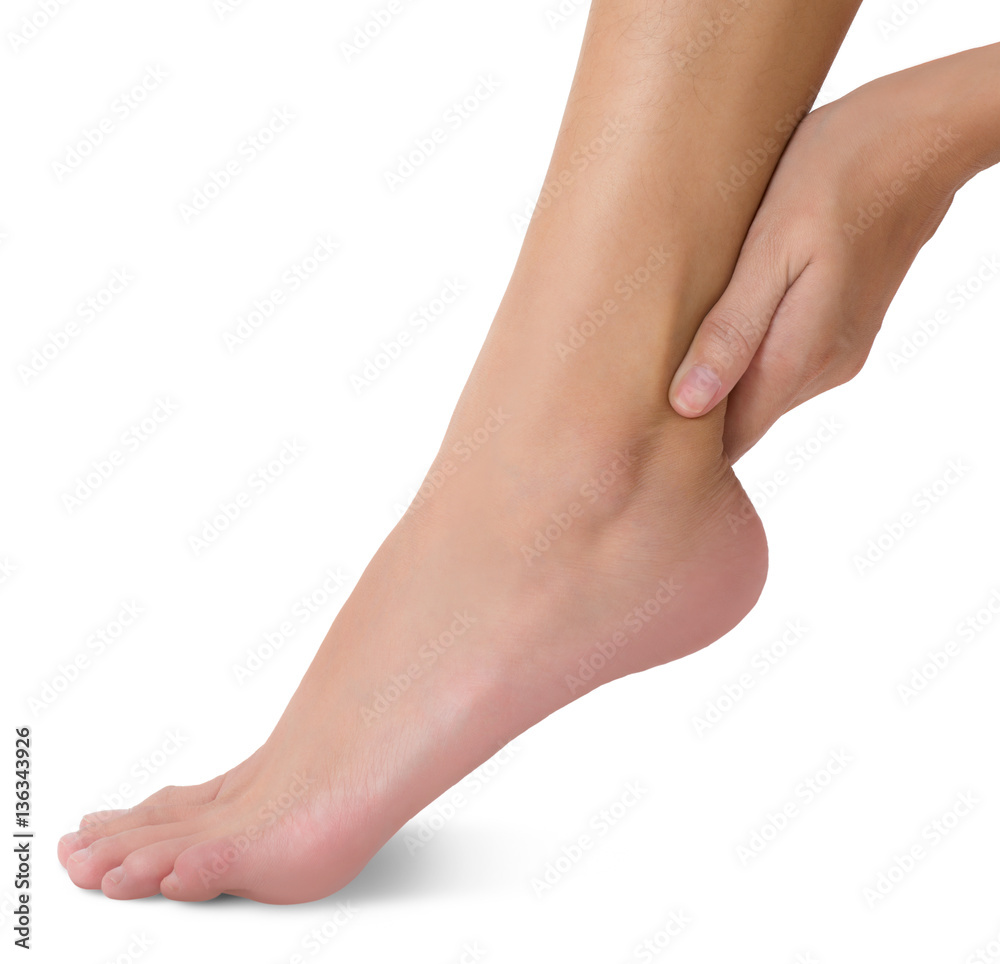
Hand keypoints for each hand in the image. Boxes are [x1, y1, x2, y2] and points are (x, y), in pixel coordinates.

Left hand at [668, 49, 991, 460]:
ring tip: (662, 350)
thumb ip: (732, 332)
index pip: (733, 439)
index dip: (682, 445)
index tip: (634, 425)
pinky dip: (742, 357)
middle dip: (691, 416)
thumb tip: (687, 406)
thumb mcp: (770, 248)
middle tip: (632, 386)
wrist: (916, 137)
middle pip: (744, 421)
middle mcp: (823, 369)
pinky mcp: (839, 330)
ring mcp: (837, 352)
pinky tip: (714, 323)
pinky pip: (780, 364)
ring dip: (716, 382)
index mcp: (799, 356)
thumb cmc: (834, 176)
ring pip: (761, 393)